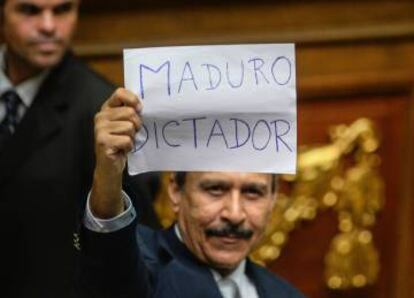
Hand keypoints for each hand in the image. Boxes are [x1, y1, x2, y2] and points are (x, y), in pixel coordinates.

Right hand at [91, 88, 142, 217]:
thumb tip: (142, 106)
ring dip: (132, 137)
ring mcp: (100, 129)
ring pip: (129, 127)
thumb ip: (130, 112)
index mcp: (106, 109)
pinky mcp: (103, 142)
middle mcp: (100, 117)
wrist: (110, 167)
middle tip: (131, 133)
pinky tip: (122, 149)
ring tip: (124, 142)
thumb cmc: (121, 144)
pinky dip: (129, 146)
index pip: (120, 93)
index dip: (133, 100)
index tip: (139, 109)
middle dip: (136, 125)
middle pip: (130, 112)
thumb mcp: (125, 124)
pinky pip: (127, 140)